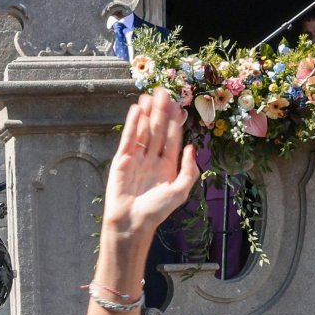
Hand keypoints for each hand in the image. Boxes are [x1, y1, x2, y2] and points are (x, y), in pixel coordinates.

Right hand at [102, 89, 200, 243]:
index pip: (172, 139)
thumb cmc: (156, 211)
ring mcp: (137, 158)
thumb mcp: (179, 192)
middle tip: (163, 92)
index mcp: (168, 167)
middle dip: (161, 112)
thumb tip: (192, 147)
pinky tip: (136, 110)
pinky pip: (128, 138)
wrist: (132, 222)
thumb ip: (188, 171)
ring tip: (149, 96)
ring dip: (147, 114)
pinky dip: (132, 124)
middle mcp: (153, 160)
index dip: (175, 122)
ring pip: (143, 131)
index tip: (178, 105)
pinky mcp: (122, 160)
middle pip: (158, 131)